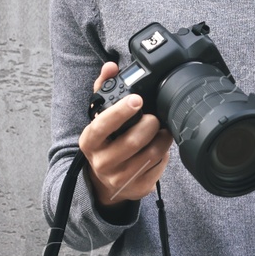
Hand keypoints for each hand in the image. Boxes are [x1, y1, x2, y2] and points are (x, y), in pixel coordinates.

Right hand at [80, 61, 174, 206]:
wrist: (103, 179)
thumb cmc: (105, 141)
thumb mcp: (99, 117)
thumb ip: (104, 88)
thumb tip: (110, 66)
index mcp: (90, 141)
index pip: (103, 126)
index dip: (121, 112)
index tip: (137, 99)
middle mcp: (101, 162)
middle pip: (133, 142)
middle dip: (151, 125)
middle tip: (155, 117)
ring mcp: (119, 178)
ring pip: (151, 155)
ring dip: (163, 139)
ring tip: (163, 129)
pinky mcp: (137, 189)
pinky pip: (158, 168)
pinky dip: (164, 155)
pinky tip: (160, 147)